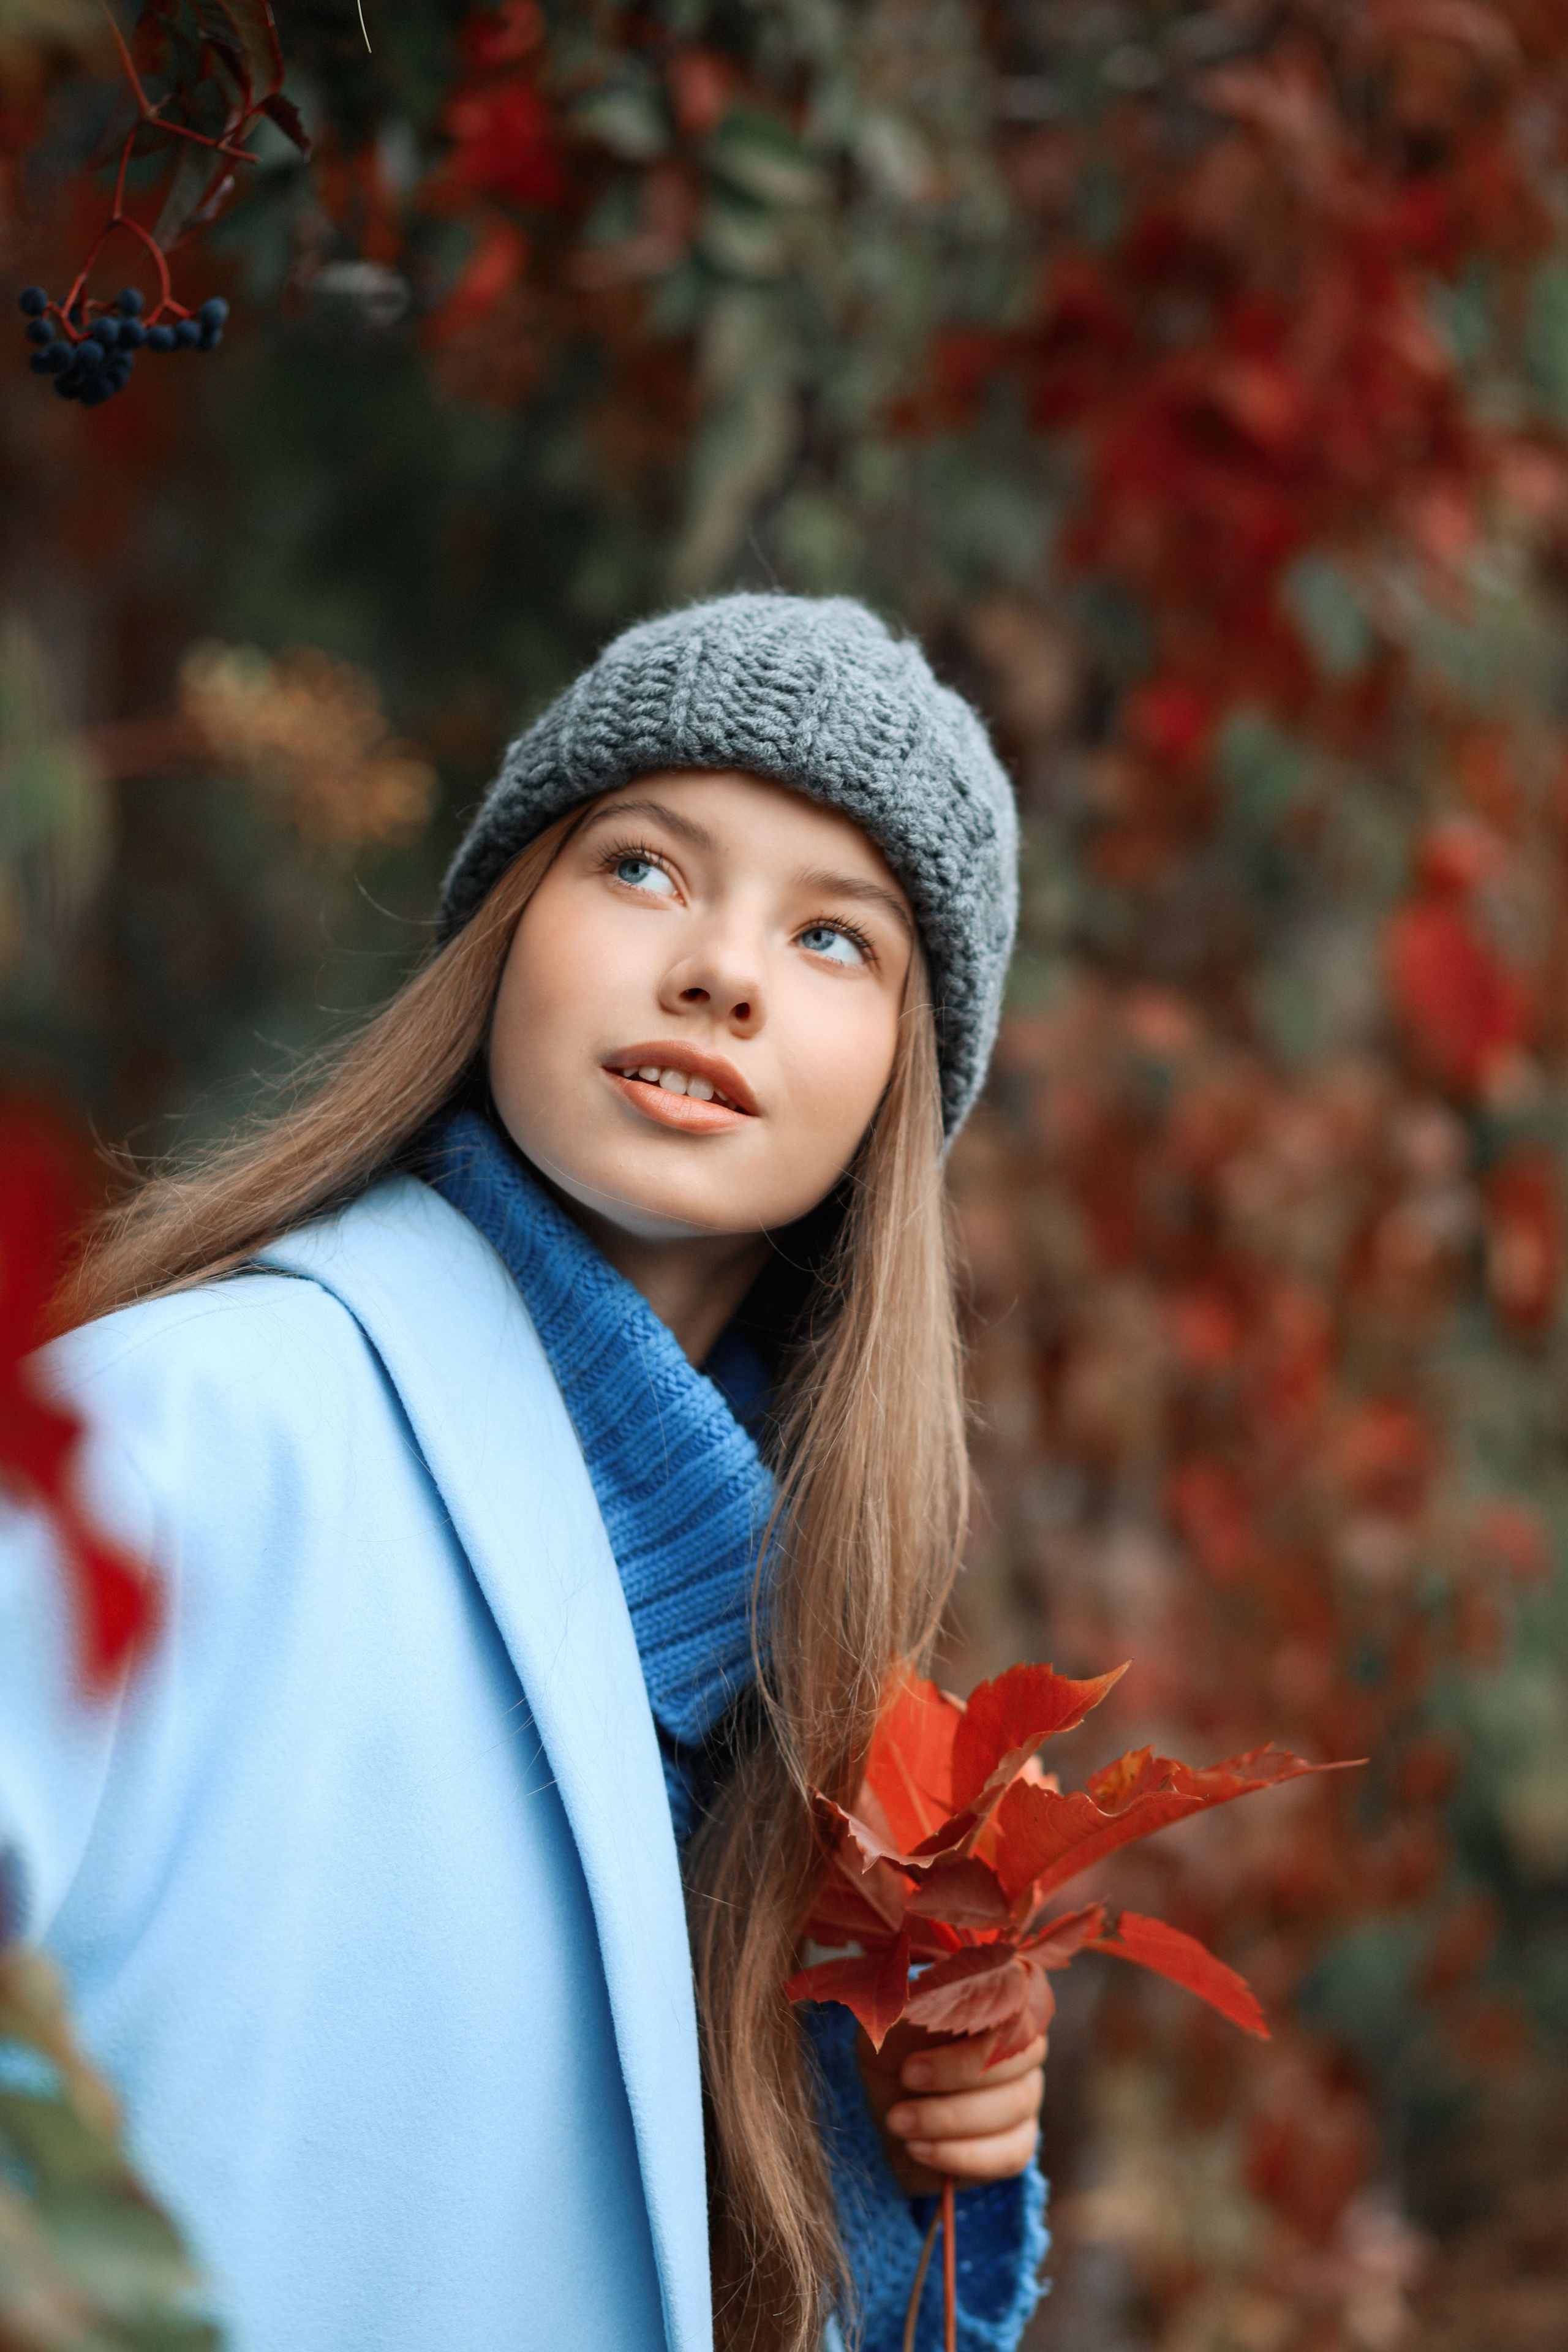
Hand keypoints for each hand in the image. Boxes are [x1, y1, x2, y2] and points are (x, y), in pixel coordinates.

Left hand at [856, 2022, 1045, 2196]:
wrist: (888, 2114)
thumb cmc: (891, 2059)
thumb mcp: (887, 2034)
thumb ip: (909, 2017)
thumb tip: (919, 2007)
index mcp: (996, 2008)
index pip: (1008, 2009)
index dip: (967, 2034)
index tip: (913, 2061)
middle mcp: (1021, 2049)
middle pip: (1018, 2057)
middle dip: (958, 2073)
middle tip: (907, 2080)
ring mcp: (1025, 2095)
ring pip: (1013, 2106)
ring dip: (950, 2118)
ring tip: (899, 2121)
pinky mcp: (1019, 2141)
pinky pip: (1011, 2153)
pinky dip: (961, 2155)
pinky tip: (919, 2149)